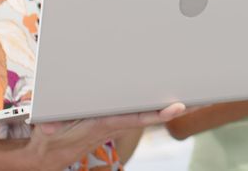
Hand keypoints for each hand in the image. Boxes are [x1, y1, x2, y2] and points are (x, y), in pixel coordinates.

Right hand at [25, 103, 184, 169]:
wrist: (51, 150)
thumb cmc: (53, 136)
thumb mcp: (50, 129)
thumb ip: (49, 126)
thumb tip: (44, 130)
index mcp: (105, 122)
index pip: (136, 117)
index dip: (157, 114)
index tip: (177, 107)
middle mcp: (117, 121)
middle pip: (152, 113)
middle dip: (177, 106)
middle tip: (202, 98)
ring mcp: (118, 120)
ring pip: (151, 112)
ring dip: (174, 105)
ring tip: (200, 97)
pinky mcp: (116, 119)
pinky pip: (142, 112)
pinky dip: (160, 107)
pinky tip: (177, 101)